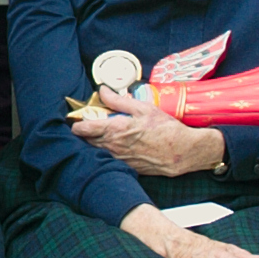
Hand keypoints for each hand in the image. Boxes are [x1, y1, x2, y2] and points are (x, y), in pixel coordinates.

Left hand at [69, 87, 224, 176]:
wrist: (182, 152)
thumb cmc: (165, 128)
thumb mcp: (143, 108)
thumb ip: (118, 100)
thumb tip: (102, 90)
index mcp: (114, 130)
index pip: (82, 129)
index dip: (76, 123)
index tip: (78, 119)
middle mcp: (112, 147)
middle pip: (86, 141)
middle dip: (85, 133)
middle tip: (91, 123)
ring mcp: (118, 160)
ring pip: (96, 151)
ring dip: (96, 143)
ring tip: (104, 134)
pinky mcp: (126, 168)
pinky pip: (109, 159)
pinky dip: (108, 152)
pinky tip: (118, 145)